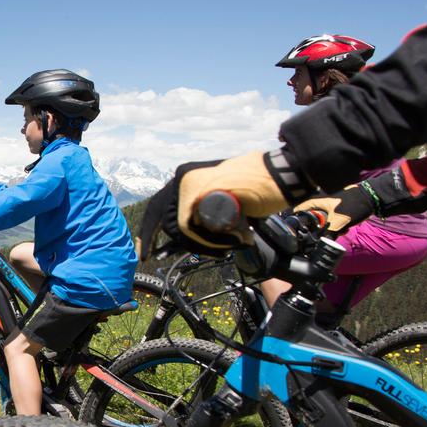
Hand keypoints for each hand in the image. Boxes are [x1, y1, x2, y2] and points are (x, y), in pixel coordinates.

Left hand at [137, 152, 291, 260]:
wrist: (283, 174)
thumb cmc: (261, 187)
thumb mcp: (227, 197)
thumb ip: (211, 209)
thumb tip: (199, 229)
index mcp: (187, 177)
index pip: (159, 207)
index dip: (148, 232)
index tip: (144, 252)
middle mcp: (182, 178)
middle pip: (165, 221)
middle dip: (181, 244)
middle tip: (215, 250)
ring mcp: (188, 184)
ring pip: (177, 227)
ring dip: (203, 243)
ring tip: (230, 243)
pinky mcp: (198, 193)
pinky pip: (187, 226)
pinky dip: (204, 240)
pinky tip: (227, 243)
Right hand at [294, 187, 373, 232]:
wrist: (372, 198)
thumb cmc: (353, 205)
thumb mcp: (339, 221)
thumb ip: (328, 233)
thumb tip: (320, 244)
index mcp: (318, 202)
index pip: (300, 209)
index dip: (295, 218)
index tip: (292, 227)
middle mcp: (322, 203)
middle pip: (312, 218)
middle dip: (317, 228)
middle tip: (319, 236)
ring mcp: (331, 207)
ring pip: (324, 221)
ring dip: (330, 229)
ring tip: (339, 232)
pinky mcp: (340, 211)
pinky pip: (334, 221)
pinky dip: (338, 226)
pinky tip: (346, 229)